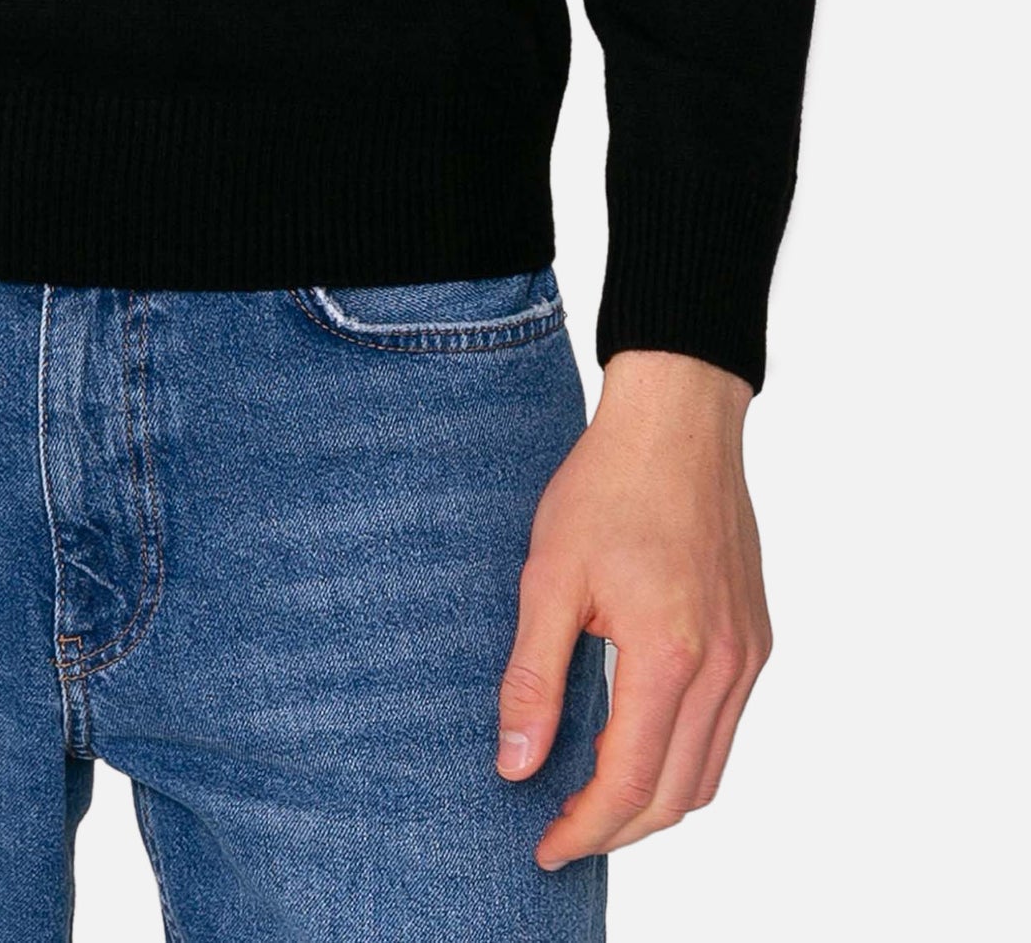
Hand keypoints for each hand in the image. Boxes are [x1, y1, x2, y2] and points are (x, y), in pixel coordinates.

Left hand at [498, 349, 770, 868]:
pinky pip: (725, 729)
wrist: (677, 424)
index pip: (631, 782)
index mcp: (672, 655)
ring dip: (654, 802)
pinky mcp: (755, 639)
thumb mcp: (548, 576)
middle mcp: (724, 667)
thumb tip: (515, 763)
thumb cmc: (608, 487)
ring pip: (708, 771)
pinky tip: (637, 745)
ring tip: (593, 803)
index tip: (544, 847)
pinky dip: (683, 758)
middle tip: (561, 835)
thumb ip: (532, 677)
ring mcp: (748, 655)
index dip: (586, 828)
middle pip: (678, 794)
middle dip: (618, 830)